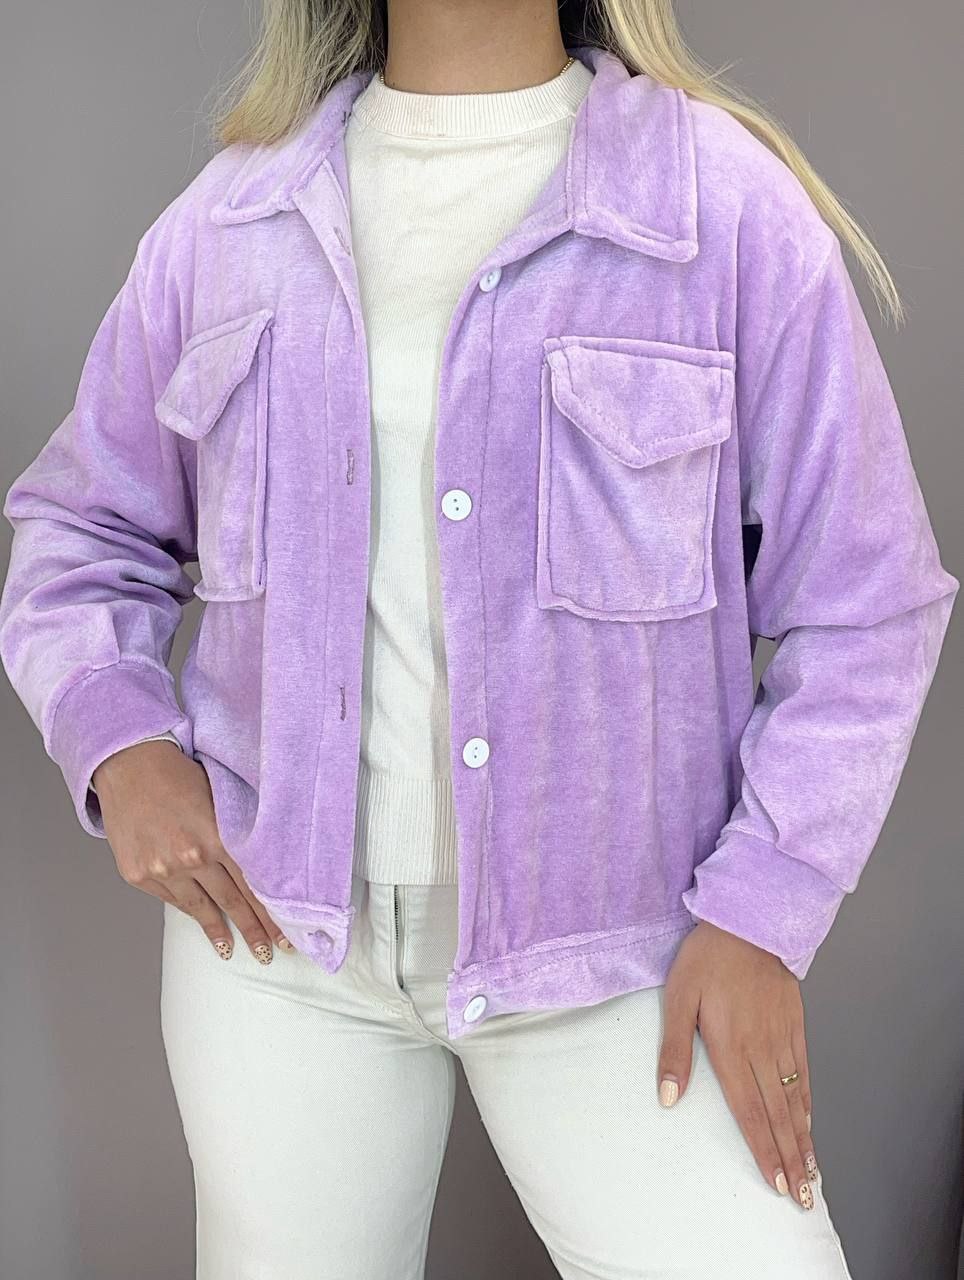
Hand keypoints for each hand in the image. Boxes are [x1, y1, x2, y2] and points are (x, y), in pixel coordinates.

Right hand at [92, 739, 293, 962]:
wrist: (129, 766)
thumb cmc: (179, 775)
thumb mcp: (220, 800)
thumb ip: (238, 834)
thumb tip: (263, 866)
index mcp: (218, 837)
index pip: (254, 885)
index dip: (271, 914)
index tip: (287, 935)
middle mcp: (191, 857)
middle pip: (232, 902)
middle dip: (253, 931)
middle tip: (269, 952)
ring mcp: (163, 869)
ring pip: (200, 909)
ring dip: (219, 931)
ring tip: (232, 950)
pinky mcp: (139, 875)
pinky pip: (172, 900)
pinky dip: (190, 910)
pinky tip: (202, 922)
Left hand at [657, 919, 818, 1209]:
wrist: (748, 921)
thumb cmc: (706, 958)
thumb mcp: (679, 997)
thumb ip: (674, 1049)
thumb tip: (669, 1098)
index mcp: (730, 1048)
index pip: (749, 1111)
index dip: (763, 1150)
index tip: (775, 1183)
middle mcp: (761, 1049)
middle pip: (778, 1114)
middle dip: (789, 1158)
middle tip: (800, 1198)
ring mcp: (782, 1037)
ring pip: (795, 1098)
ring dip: (802, 1138)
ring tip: (810, 1172)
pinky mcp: (794, 1023)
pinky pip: (804, 1070)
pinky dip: (808, 1102)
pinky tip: (809, 1121)